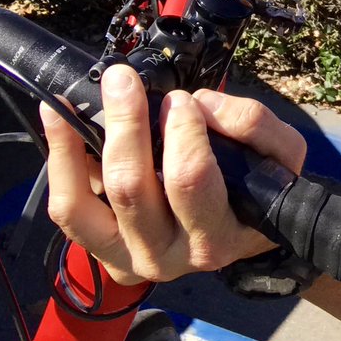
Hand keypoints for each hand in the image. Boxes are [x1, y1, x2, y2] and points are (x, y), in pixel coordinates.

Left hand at [41, 64, 307, 285]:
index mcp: (217, 236)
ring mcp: (126, 259)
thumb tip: (200, 103)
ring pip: (84, 206)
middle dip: (126, 126)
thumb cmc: (262, 188)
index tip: (182, 100)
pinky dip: (58, 162)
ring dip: (74, 146)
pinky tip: (58, 120)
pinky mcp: (99, 250)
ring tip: (69, 102)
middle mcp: (167, 257)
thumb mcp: (282, 155)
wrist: (241, 233)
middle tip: (124, 81)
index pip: (190, 183)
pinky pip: (68, 208)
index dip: (182, 134)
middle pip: (132, 189)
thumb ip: (252, 124)